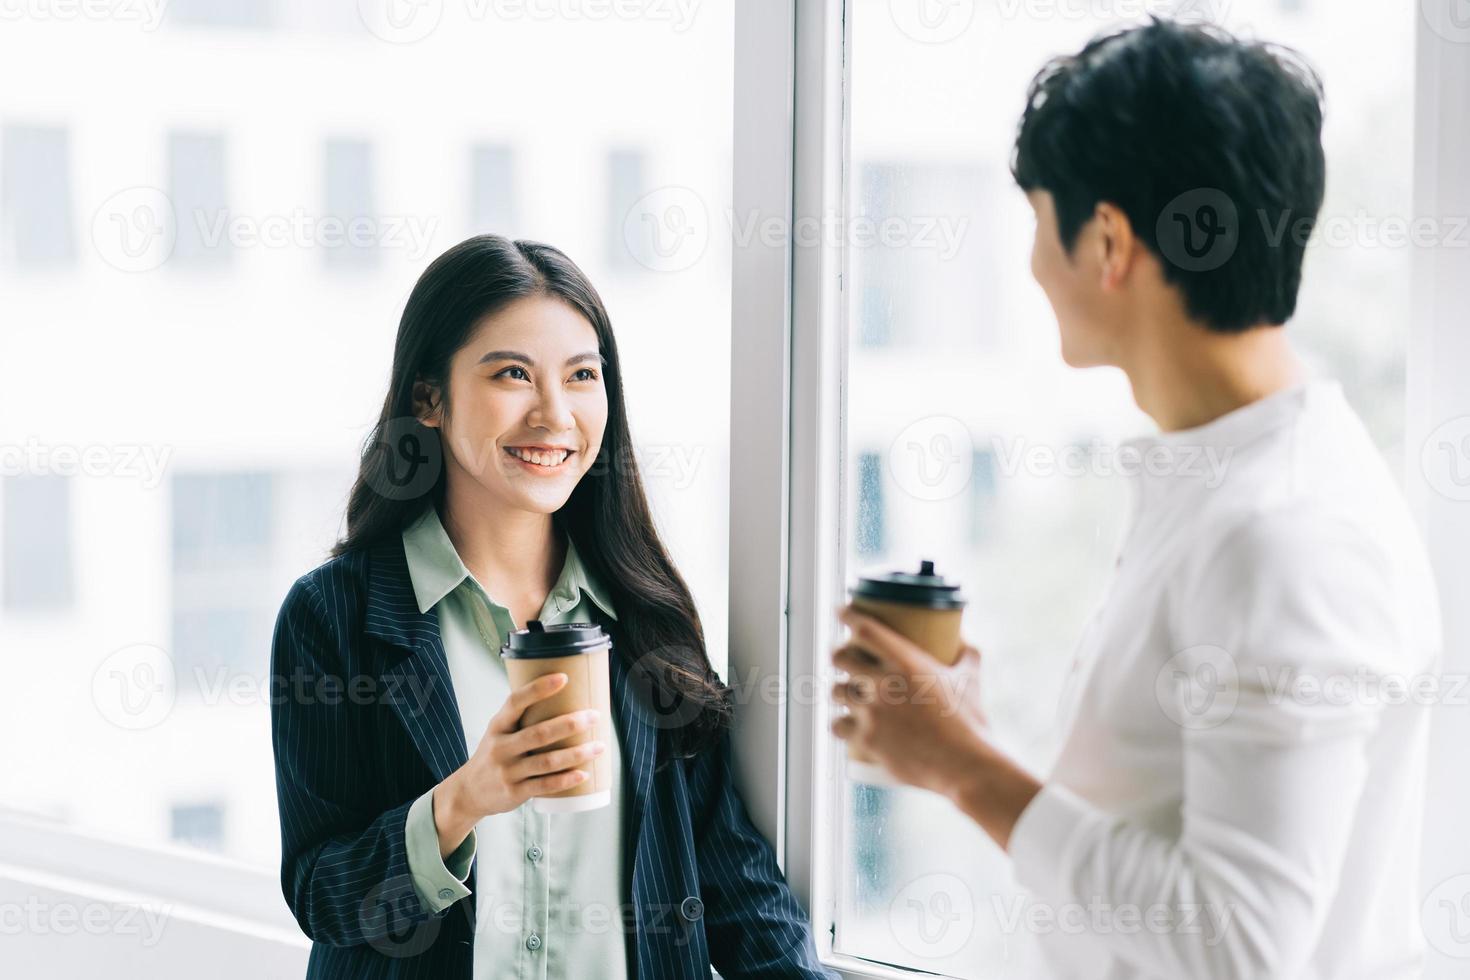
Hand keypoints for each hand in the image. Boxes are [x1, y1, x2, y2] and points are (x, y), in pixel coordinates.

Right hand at [434, 673, 604, 854]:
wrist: (469, 791)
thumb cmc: (495, 753)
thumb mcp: (499, 731)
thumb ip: (524, 716)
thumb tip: (564, 694)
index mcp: (498, 726)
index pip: (516, 702)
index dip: (539, 688)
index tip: (564, 677)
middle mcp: (501, 747)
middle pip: (539, 733)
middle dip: (570, 724)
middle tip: (595, 716)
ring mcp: (507, 771)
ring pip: (547, 762)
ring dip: (576, 753)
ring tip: (599, 746)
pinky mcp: (515, 792)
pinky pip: (544, 786)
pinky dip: (565, 780)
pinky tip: (584, 773)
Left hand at [829, 606, 987, 795]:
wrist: (966, 765)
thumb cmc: (971, 722)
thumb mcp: (971, 679)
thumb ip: (967, 654)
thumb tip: (963, 639)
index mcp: (907, 663)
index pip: (864, 629)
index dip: (847, 615)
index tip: (840, 610)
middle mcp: (883, 684)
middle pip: (839, 657)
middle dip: (838, 655)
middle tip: (843, 658)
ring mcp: (872, 713)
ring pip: (835, 692)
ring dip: (838, 690)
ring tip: (844, 692)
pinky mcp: (867, 740)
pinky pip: (837, 725)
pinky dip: (839, 723)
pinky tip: (842, 723)